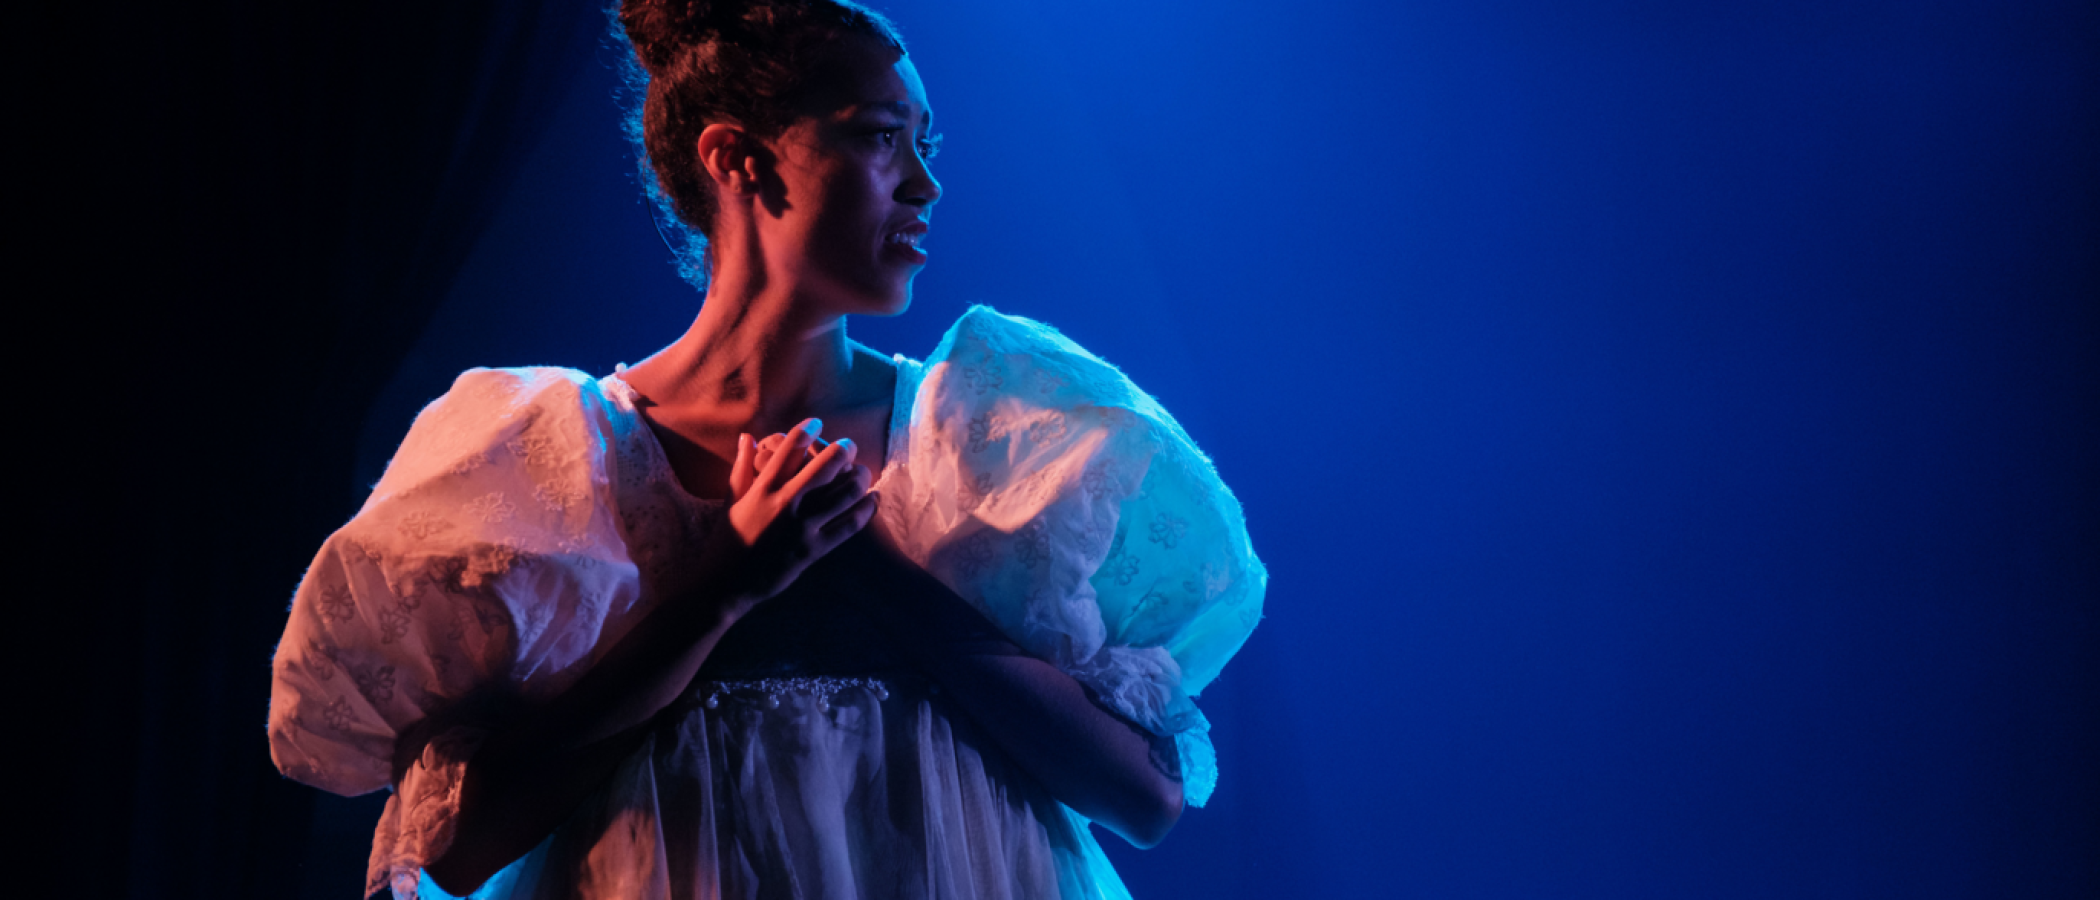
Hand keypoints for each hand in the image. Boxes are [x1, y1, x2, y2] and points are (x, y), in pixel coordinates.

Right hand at [718, 419, 876, 600]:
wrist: (724, 584)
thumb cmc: (726, 541)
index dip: (807, 430)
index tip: (818, 423)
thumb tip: (748, 436)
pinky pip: (848, 526)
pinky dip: (865, 510)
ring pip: (842, 494)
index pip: (789, 449)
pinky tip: (873, 500)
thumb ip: (742, 466)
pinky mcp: (812, 550)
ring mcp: (801, 528)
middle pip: (823, 467)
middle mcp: (783, 504)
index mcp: (762, 488)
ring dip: (859, 478)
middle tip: (850, 445)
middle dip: (842, 450)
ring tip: (863, 471)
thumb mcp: (732, 500)